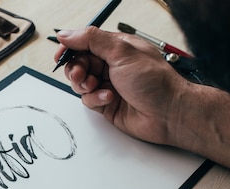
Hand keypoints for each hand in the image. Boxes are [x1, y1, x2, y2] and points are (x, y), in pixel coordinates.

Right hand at [55, 27, 191, 146]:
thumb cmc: (155, 81)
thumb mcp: (121, 52)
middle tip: (81, 75)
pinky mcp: (107, 103)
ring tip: (97, 86)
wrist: (168, 114)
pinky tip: (109, 98)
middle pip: (79, 63)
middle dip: (76, 69)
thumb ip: (91, 40)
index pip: (85, 42)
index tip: (61, 55)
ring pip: (81, 83)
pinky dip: (95, 99)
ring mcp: (109, 84)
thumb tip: (68, 34)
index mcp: (116, 47)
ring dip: (85, 85)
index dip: (71, 48)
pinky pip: (88, 100)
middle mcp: (112, 65)